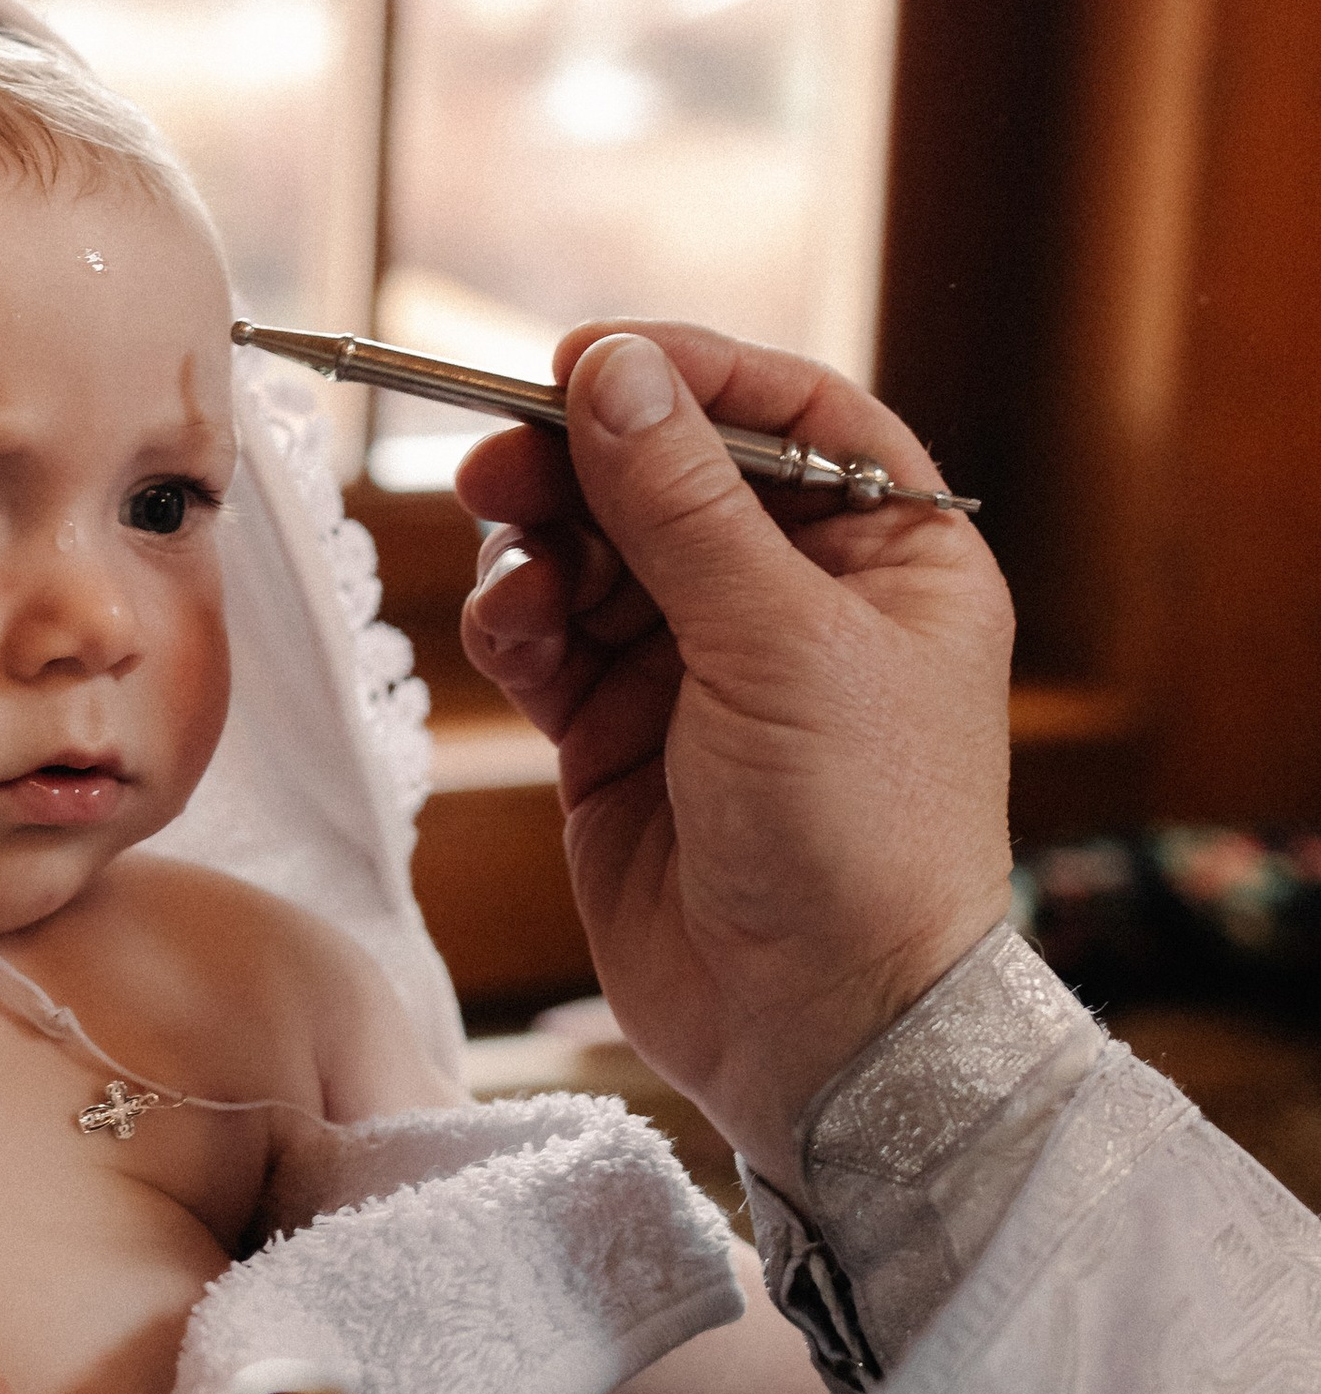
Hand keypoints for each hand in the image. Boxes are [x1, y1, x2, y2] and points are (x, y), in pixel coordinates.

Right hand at [458, 323, 1013, 1176]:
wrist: (823, 1035)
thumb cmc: (857, 838)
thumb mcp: (777, 643)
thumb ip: (680, 500)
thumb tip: (607, 367)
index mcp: (893, 558)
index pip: (788, 418)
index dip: (689, 377)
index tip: (587, 358)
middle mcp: (800, 603)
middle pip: (669, 476)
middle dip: (583, 462)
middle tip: (500, 461)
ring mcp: (703, 671)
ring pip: (595, 553)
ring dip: (541, 547)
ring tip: (514, 572)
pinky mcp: (622, 738)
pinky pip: (553, 641)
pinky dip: (521, 625)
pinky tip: (513, 636)